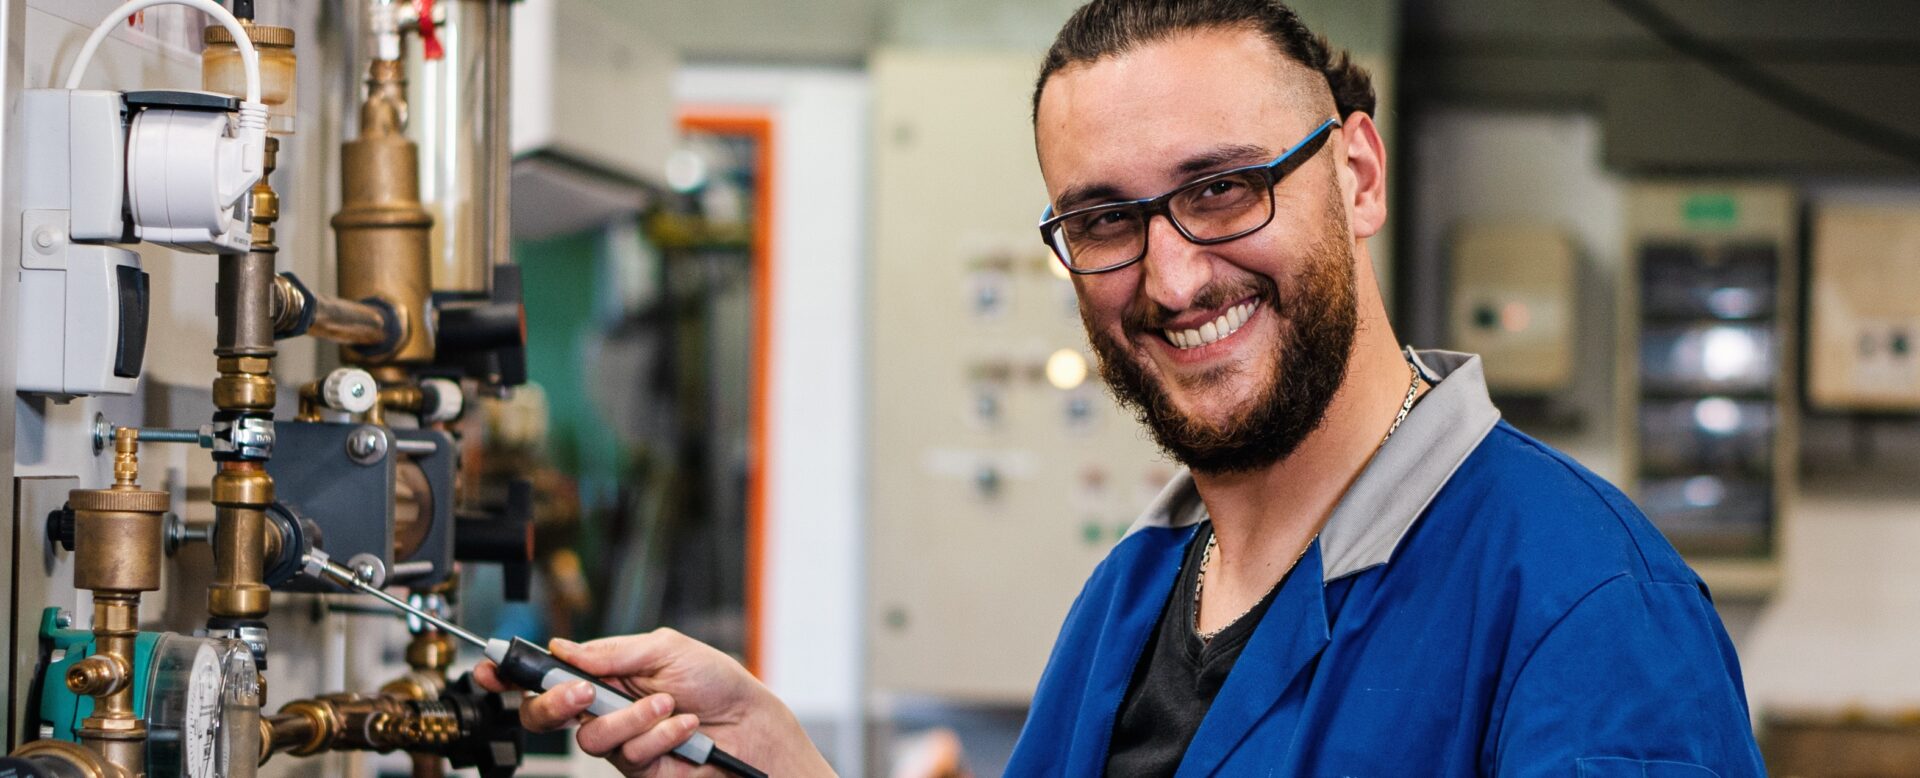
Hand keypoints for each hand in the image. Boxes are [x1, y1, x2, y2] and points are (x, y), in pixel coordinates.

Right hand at [474, 628, 833, 776]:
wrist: (755, 725)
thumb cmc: (718, 683)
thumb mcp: (668, 648)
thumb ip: (613, 653)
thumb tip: (565, 649)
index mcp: (607, 674)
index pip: (549, 673)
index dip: (513, 674)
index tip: (489, 669)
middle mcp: (606, 709)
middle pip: (547, 714)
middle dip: (555, 702)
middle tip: (581, 693)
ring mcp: (621, 741)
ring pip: (590, 738)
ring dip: (632, 718)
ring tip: (669, 704)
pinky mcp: (639, 769)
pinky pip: (627, 755)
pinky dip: (659, 736)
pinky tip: (684, 726)